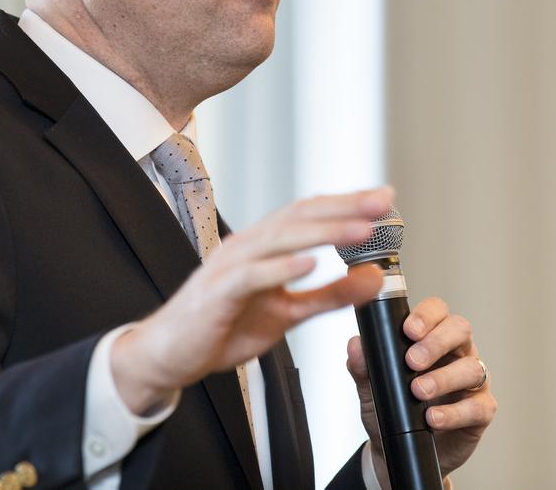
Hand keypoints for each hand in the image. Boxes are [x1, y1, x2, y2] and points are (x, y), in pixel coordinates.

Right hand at [112, 187, 391, 412]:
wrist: (170, 354)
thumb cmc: (223, 327)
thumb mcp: (289, 313)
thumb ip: (330, 295)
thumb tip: (374, 279)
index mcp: (265, 245)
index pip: (311, 214)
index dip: (348, 205)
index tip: (385, 200)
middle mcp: (249, 245)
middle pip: (300, 216)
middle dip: (344, 208)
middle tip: (382, 203)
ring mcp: (231, 265)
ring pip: (281, 239)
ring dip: (323, 232)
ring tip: (360, 230)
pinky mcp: (218, 292)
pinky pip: (252, 275)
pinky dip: (281, 267)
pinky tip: (310, 263)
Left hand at [347, 297, 496, 485]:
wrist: (398, 453)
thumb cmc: (390, 411)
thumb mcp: (371, 388)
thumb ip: (363, 366)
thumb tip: (356, 345)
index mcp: (432, 337)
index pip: (437, 311)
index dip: (426, 315)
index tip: (408, 330)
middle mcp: (457, 353)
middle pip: (460, 330)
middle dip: (436, 342)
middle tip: (412, 361)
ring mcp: (472, 382)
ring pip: (471, 368)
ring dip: (443, 378)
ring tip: (418, 392)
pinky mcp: (481, 411)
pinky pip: (477, 407)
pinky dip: (454, 413)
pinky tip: (433, 418)